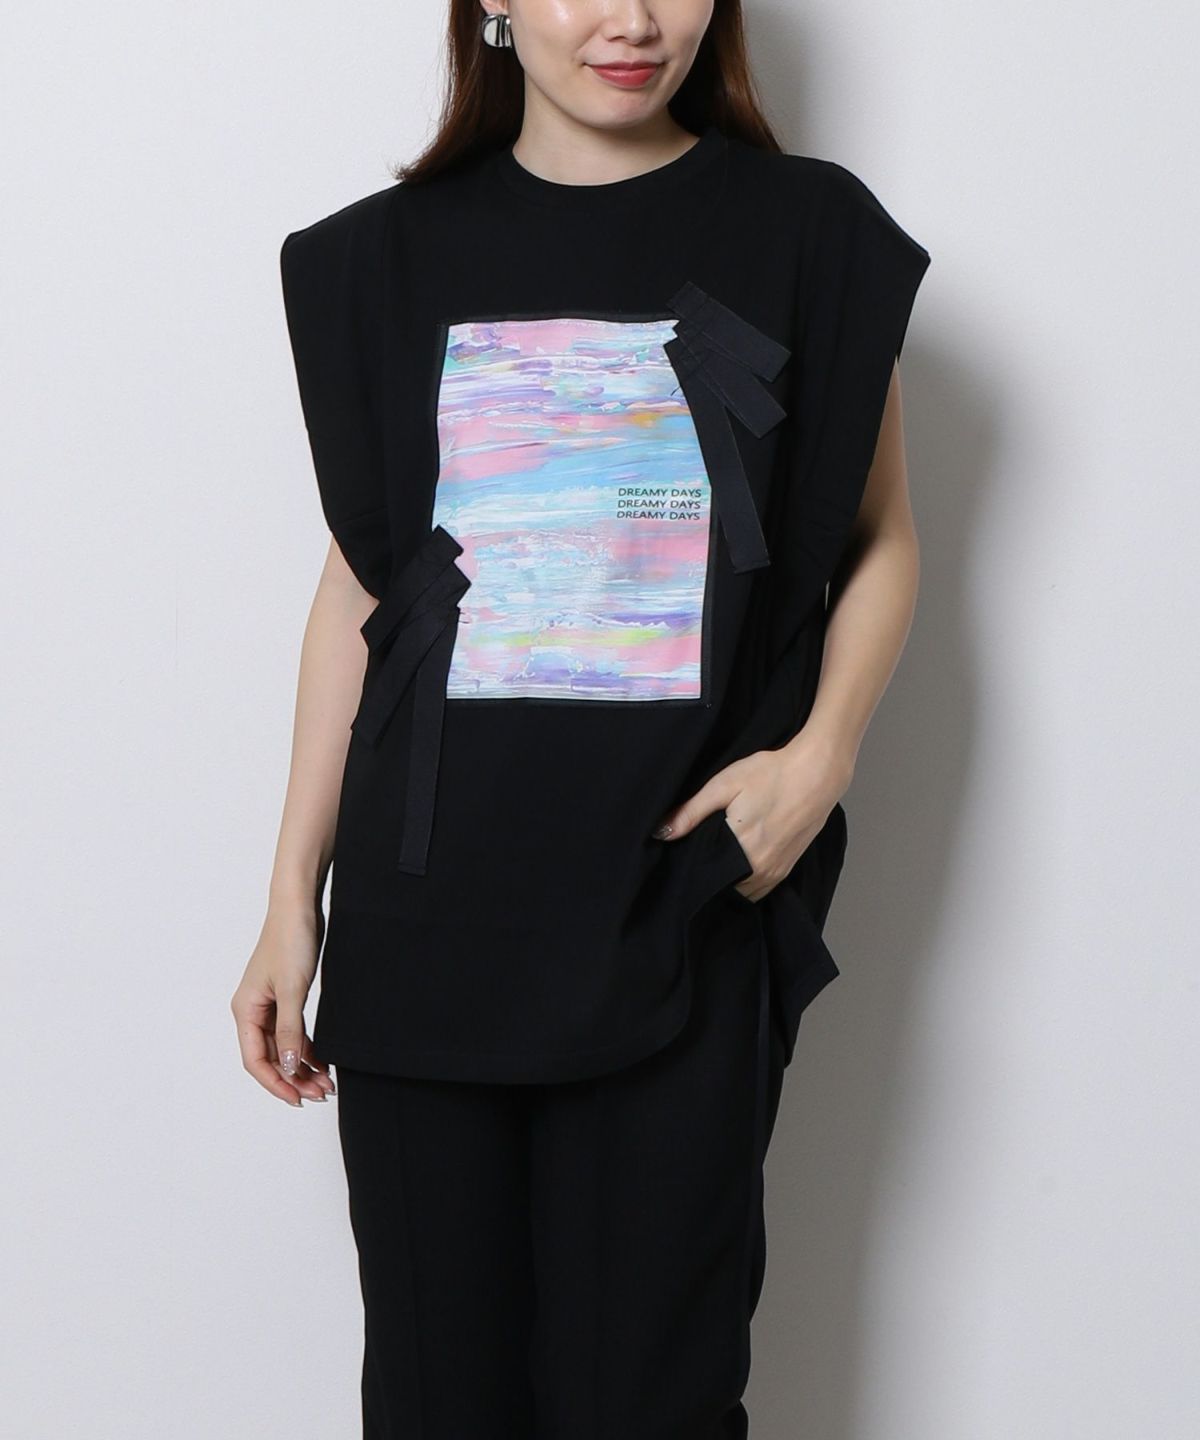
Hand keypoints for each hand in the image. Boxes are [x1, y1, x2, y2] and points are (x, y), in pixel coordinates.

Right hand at [230, 901, 335, 1106]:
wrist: (299, 908)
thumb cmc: (290, 940)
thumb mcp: (293, 989)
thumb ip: (291, 1030)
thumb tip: (290, 1067)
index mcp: (246, 1010)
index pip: (256, 1060)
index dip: (276, 1082)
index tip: (298, 1098)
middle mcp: (253, 1011)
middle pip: (271, 1057)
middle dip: (294, 1078)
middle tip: (320, 1093)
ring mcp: (269, 1005)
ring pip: (284, 1047)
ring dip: (302, 1066)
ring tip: (325, 1083)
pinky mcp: (285, 997)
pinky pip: (293, 1033)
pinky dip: (307, 1048)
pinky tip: (323, 1062)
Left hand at [651, 732, 851, 903]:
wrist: (817, 772)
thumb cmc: (772, 774)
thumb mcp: (725, 785)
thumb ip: (692, 812)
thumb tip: (661, 833)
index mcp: (741, 850)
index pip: (706, 879)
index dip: (692, 874)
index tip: (681, 864)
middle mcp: (760, 868)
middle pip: (724, 889)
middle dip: (710, 880)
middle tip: (696, 861)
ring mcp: (776, 871)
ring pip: (743, 893)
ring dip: (730, 884)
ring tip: (717, 863)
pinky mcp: (788, 867)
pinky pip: (761, 889)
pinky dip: (748, 884)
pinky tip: (739, 865)